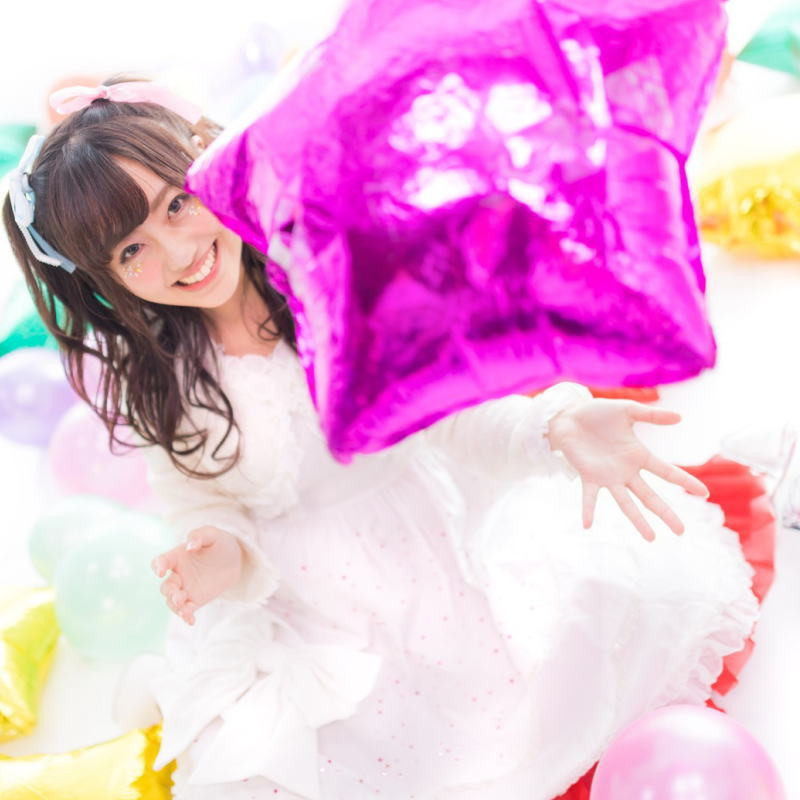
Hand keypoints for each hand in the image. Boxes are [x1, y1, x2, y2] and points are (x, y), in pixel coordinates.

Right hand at [152, 526, 242, 624]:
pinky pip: (186, 610)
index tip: (160, 571)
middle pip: (166, 586)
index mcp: (176, 557)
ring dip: (175, 606)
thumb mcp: (212, 534)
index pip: (161, 562)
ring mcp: (185, 589)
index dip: (158, 566)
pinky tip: (191, 621)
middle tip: (178, 596)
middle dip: (169, 593)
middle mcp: (177, 574)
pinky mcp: (195, 600)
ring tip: (184, 609)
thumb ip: (199, 536)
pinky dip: (186, 616)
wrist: (233, 559)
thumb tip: (189, 545)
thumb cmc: (218, 543)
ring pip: (172, 601)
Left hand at [547, 399, 708, 540]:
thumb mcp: (627, 410)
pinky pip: (589, 496)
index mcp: (638, 455)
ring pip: (626, 503)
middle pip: (650, 496)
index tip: (704, 494)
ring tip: (651, 538)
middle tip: (681, 531)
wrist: (568, 416)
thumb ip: (652, 416)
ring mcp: (607, 477)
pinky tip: (587, 524)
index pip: (667, 472)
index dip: (685, 482)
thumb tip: (680, 417)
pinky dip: (588, 510)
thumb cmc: (597, 413)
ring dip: (637, 520)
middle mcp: (626, 471)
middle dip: (665, 513)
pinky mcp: (588, 476)